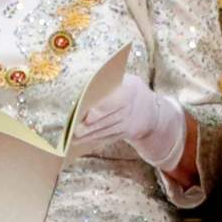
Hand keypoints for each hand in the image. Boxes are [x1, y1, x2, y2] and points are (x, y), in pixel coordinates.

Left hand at [71, 74, 185, 168]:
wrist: (147, 107)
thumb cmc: (125, 87)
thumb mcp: (123, 80)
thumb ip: (107, 84)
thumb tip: (82, 88)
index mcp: (131, 88)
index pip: (116, 100)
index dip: (101, 109)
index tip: (87, 117)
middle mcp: (132, 107)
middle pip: (110, 119)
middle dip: (92, 126)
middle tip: (75, 130)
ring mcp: (130, 122)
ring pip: (108, 130)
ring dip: (90, 136)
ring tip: (74, 138)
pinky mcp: (126, 133)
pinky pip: (109, 137)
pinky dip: (96, 140)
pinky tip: (82, 142)